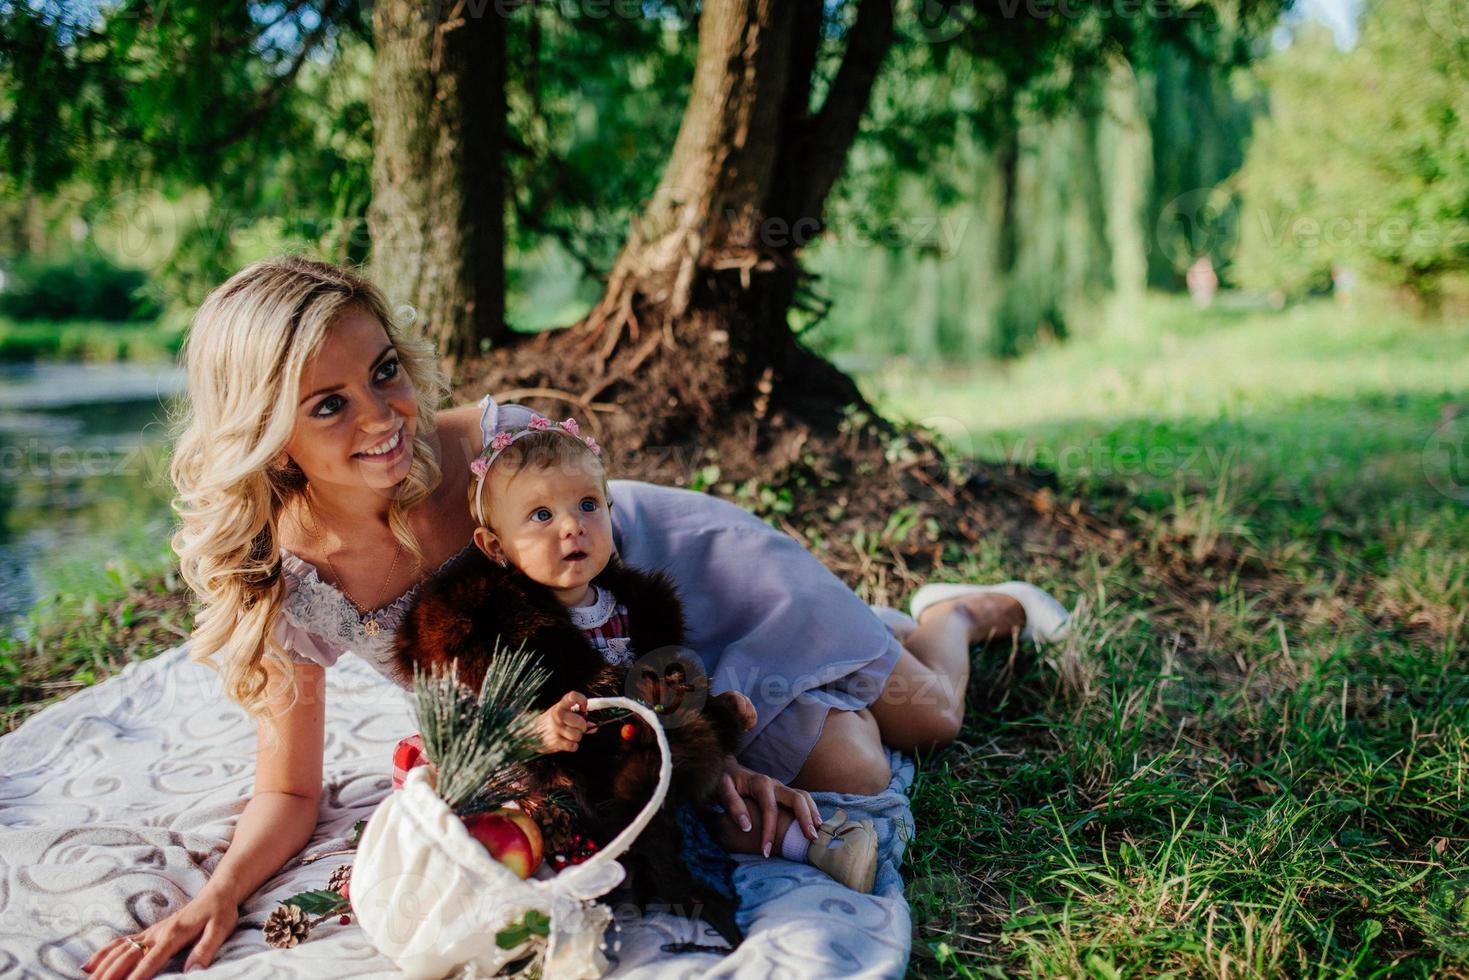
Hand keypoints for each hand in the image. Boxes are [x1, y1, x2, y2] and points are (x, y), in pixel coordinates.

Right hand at [82, 886, 237, 978]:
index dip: (136, 977)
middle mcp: (157, 933)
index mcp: (173, 935)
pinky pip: (121, 943)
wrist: (217, 892)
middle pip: (127, 957)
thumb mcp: (220, 929)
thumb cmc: (220, 912)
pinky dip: (103, 954)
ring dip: (102, 967)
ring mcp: (150, 932)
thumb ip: (206, 949)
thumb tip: (192, 970)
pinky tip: (89, 965)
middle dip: (110, 975)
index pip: (150, 960)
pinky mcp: (149, 932)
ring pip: (119, 951)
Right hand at [534, 691, 597, 752]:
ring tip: (571, 735)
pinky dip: (573, 746)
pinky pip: (573, 746)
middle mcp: (557, 715)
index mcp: (560, 706)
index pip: (573, 696)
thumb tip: (594, 726)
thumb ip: (579, 717)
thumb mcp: (563, 714)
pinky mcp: (555, 742)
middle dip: (583, 727)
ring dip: (577, 737)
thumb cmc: (552, 721)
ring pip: (578, 735)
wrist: (532, 733)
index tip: (583, 708)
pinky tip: (567, 742)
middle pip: (580, 722)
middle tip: (579, 727)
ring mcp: (555, 729)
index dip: (582, 701)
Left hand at [716, 755, 820, 856]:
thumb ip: (733, 805)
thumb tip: (747, 826)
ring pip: (803, 796)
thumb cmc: (725, 782)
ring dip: (812, 813)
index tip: (766, 851)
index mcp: (760, 783)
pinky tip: (815, 824)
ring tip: (817, 833)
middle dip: (804, 818)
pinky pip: (802, 799)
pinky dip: (811, 810)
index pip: (769, 808)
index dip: (769, 831)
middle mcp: (774, 784)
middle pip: (796, 798)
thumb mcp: (722, 790)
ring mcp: (781, 787)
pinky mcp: (784, 792)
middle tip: (810, 838)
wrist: (728, 770)